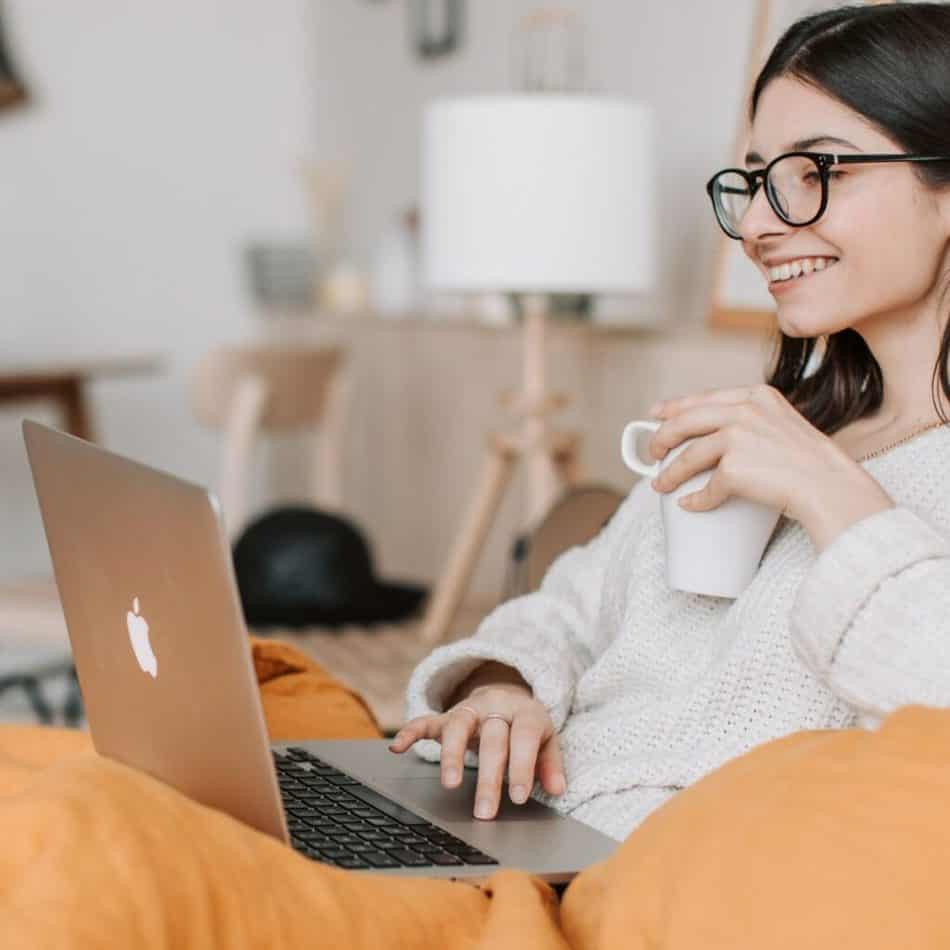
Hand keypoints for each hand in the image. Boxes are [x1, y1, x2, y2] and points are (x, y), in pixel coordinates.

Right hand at [388, 682, 565, 819]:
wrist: (506, 694)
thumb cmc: (527, 727)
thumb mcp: (547, 740)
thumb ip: (550, 764)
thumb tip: (558, 789)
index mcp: (525, 713)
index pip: (524, 737)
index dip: (523, 766)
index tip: (519, 797)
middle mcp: (495, 708)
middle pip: (492, 739)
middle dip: (489, 777)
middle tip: (485, 811)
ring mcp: (469, 710)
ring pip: (458, 726)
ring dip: (452, 755)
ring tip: (450, 784)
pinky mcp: (447, 715)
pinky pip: (426, 720)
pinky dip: (410, 732)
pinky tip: (397, 748)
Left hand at [647, 384, 892, 548]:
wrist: (832, 487)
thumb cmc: (813, 464)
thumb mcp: (784, 425)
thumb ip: (754, 422)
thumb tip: (716, 436)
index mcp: (757, 396)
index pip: (705, 397)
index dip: (675, 406)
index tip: (655, 414)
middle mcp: (745, 411)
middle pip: (686, 421)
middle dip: (661, 437)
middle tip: (651, 453)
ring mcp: (738, 437)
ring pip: (689, 456)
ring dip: (669, 473)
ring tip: (660, 485)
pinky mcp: (734, 467)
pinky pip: (706, 488)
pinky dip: (696, 499)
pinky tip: (690, 505)